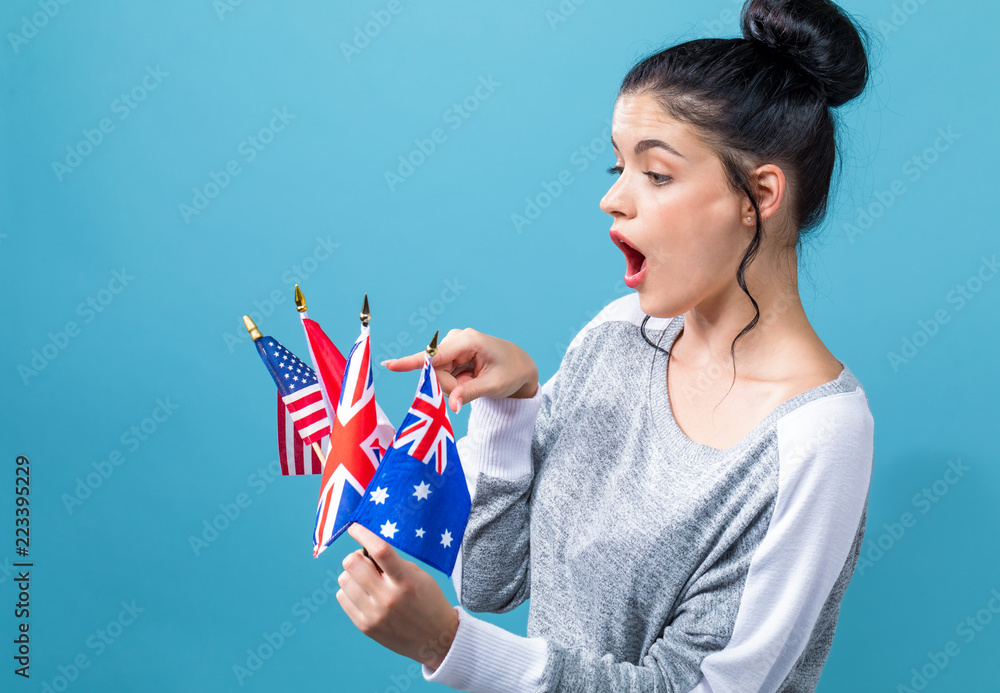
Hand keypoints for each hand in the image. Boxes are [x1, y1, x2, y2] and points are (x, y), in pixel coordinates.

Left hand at [337, 523, 458, 669]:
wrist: (435, 639)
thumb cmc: (428, 601)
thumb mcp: (419, 576)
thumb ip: (394, 563)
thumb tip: (365, 552)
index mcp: (406, 581)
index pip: (380, 550)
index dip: (363, 535)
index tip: (354, 527)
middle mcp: (388, 598)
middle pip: (353, 564)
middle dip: (356, 556)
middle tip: (365, 560)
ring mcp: (374, 614)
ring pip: (344, 580)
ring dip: (352, 574)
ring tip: (366, 580)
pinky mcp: (365, 626)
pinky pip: (342, 598)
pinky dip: (350, 591)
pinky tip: (364, 593)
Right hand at [382, 328, 537, 412]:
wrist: (519, 366)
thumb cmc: (511, 372)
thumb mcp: (494, 385)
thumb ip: (470, 393)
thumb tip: (453, 406)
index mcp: (469, 340)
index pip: (435, 355)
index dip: (412, 363)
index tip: (389, 365)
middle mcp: (457, 339)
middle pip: (436, 370)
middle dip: (450, 386)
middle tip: (471, 388)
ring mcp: (453, 346)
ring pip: (438, 375)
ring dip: (454, 385)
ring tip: (474, 382)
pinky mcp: (451, 353)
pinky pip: (442, 375)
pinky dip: (455, 383)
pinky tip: (470, 378)